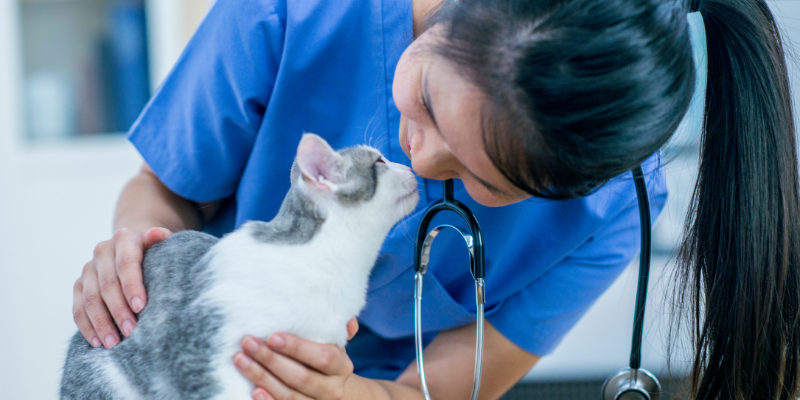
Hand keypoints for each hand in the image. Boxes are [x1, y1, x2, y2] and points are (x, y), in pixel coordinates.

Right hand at [72, 227, 171, 348]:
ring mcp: (88, 269)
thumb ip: (162, 239)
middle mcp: (102, 252)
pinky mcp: (79, 285)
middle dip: (119, 310)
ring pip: (89, 299)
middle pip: (107, 284)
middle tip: (131, 331)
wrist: (133, 247)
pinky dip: (87, 327)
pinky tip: (97, 341)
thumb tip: (158, 234)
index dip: (132, 286)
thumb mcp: (162, 243)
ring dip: (101, 323)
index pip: (126, 263)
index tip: (141, 307)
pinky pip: (78, 308)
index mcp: (124, 238)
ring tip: (113, 343)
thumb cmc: (155, 251)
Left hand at [234, 319, 358, 399]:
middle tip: (248, 343)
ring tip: (240, 359)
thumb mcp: (335, 345)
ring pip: (288, 396)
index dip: (297, 348)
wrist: (333, 392)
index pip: (322, 357)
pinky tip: (253, 390)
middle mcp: (332, 390)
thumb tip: (348, 321)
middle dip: (271, 360)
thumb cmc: (326, 360)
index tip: (272, 336)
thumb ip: (339, 331)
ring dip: (262, 377)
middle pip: (301, 377)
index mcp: (341, 367)